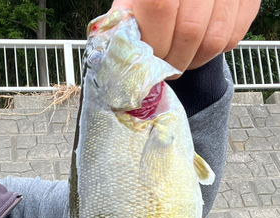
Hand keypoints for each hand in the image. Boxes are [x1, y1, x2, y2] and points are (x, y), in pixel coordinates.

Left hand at [110, 0, 260, 75]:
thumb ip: (124, 18)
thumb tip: (116, 52)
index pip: (160, 8)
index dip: (154, 41)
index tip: (149, 58)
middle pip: (189, 30)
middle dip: (173, 59)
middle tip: (164, 66)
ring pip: (214, 40)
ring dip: (193, 61)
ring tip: (180, 59)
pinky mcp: (249, 0)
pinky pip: (232, 39)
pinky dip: (214, 52)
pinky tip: (199, 47)